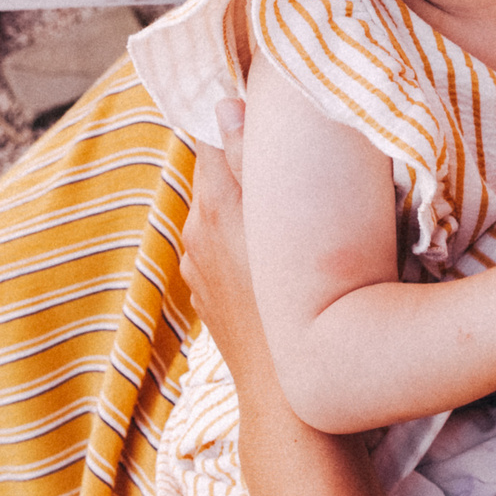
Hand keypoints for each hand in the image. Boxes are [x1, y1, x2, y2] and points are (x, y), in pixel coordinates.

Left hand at [181, 99, 272, 376]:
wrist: (286, 390)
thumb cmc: (300, 301)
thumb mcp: (284, 221)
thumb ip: (249, 159)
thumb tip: (226, 106)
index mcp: (212, 206)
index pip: (211, 138)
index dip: (236, 119)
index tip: (265, 109)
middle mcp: (194, 232)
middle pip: (216, 174)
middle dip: (246, 162)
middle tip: (287, 155)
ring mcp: (196, 267)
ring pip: (220, 212)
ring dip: (245, 203)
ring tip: (285, 204)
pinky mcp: (206, 293)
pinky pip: (222, 246)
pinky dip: (243, 238)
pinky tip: (274, 250)